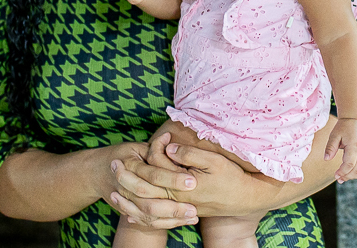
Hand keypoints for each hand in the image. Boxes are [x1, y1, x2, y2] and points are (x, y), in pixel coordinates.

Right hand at [105, 139, 198, 228]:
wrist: (96, 172)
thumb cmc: (122, 155)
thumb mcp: (136, 146)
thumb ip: (154, 146)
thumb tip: (170, 137)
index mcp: (129, 166)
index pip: (153, 175)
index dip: (173, 179)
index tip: (192, 182)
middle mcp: (125, 187)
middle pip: (150, 202)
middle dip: (173, 207)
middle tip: (194, 208)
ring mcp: (124, 202)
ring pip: (148, 215)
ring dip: (171, 219)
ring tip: (192, 217)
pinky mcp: (126, 211)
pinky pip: (145, 222)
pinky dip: (164, 224)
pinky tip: (182, 222)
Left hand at [127, 132, 284, 217]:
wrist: (244, 199)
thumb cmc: (231, 178)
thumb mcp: (213, 160)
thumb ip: (189, 153)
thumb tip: (168, 146)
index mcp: (181, 185)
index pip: (155, 167)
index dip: (152, 150)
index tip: (156, 138)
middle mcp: (176, 199)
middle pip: (144, 189)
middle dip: (126, 177)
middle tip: (112, 164)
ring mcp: (177, 208)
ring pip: (146, 208)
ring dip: (128, 200)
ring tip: (112, 191)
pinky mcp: (180, 213)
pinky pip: (155, 219)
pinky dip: (140, 217)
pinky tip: (129, 214)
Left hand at [324, 118, 356, 182]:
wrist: (355, 119)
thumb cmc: (343, 127)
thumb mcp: (334, 135)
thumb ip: (330, 147)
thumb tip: (326, 159)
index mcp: (354, 145)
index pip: (350, 164)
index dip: (342, 172)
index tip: (335, 175)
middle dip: (347, 176)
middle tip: (338, 179)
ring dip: (354, 176)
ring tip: (344, 178)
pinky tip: (352, 173)